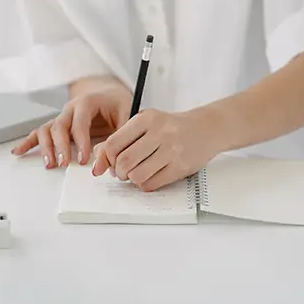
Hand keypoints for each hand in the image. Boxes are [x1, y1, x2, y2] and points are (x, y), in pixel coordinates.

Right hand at [12, 76, 131, 168]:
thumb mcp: (127, 116)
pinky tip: (18, 151)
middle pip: (59, 126)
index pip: (80, 122)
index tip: (83, 159)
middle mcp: (71, 108)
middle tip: (64, 163)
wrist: (109, 92)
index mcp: (88, 102)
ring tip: (49, 163)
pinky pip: (40, 132)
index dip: (81, 141)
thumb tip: (108, 162)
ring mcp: (62, 117)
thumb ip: (120, 137)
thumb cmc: (118, 104)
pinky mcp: (57, 126)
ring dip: (45, 147)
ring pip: (47, 130)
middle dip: (60, 146)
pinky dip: (28, 142)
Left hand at [91, 109, 218, 190]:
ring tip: (135, 174)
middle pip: (124, 161)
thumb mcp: (146, 124)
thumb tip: (98, 159)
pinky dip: (144, 184)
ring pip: (137, 175)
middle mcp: (159, 132)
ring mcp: (171, 150)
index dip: (108, 157)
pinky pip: (152, 184)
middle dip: (118, 172)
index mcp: (146, 118)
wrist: (206, 128)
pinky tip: (149, 177)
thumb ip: (122, 138)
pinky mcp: (180, 166)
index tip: (111, 162)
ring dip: (131, 180)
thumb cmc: (171, 127)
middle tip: (121, 172)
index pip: (114, 143)